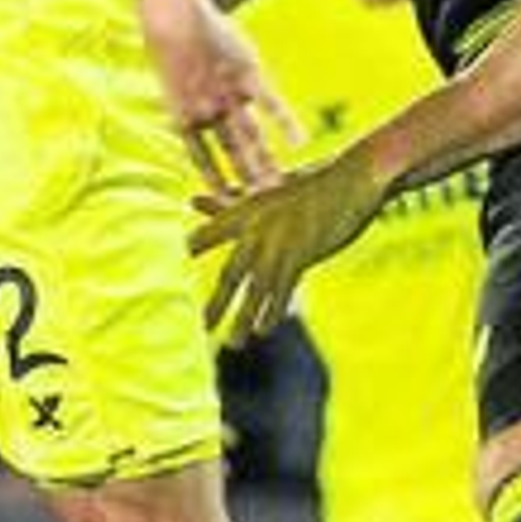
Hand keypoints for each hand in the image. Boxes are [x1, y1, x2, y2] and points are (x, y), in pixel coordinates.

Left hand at [143, 0, 299, 194]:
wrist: (174, 15)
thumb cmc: (171, 43)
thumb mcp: (173, 79)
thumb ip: (185, 105)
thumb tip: (192, 121)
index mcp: (185, 117)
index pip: (203, 159)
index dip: (214, 182)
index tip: (227, 205)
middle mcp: (208, 112)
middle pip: (232, 154)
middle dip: (247, 182)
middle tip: (263, 210)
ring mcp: (228, 95)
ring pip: (251, 138)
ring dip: (266, 164)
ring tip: (280, 189)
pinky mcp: (246, 75)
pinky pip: (270, 103)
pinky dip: (286, 121)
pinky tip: (302, 142)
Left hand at [191, 141, 391, 337]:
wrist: (354, 178)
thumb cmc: (312, 183)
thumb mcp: (267, 191)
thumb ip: (228, 202)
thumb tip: (192, 201)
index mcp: (247, 209)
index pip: (208, 234)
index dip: (190, 251)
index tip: (166, 271)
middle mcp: (258, 227)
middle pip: (230, 273)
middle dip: (216, 303)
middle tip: (200, 326)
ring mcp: (281, 241)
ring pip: (256, 289)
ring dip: (243, 318)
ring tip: (232, 343)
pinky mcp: (303, 253)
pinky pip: (283, 289)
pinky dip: (273, 310)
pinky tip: (264, 329)